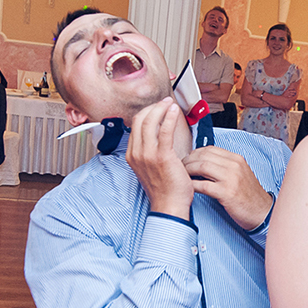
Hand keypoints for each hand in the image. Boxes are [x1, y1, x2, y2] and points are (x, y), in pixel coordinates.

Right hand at [127, 98, 193, 219]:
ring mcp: (148, 155)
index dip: (147, 112)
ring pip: (151, 121)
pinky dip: (169, 117)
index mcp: (132, 155)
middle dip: (154, 107)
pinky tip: (174, 112)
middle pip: (140, 119)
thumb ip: (149, 152)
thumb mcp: (149, 168)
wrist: (169, 205)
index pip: (135, 125)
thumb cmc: (164, 189)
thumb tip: (156, 137)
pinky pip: (164, 130)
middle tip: (165, 102)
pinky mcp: (162, 156)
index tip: (158, 108)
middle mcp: (137, 153)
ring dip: (162, 109)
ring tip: (171, 105)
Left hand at [183, 146, 272, 229]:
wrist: (261, 212)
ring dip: (188, 171)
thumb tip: (203, 161)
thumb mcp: (239, 174)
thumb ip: (224, 166)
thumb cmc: (248, 196)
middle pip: (203, 156)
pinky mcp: (226, 193)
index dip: (194, 153)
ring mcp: (231, 179)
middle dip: (188, 160)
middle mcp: (234, 165)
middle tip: (179, 167)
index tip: (187, 159)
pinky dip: (192, 185)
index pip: (210, 149)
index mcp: (236, 159)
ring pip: (201, 167)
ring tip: (181, 177)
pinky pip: (203, 185)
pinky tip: (187, 188)